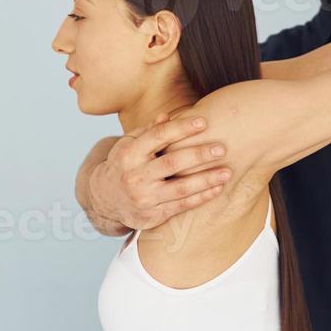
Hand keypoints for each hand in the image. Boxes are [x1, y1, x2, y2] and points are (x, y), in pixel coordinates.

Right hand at [88, 112, 232, 229]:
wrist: (104, 199)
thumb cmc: (124, 165)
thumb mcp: (129, 145)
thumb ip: (149, 131)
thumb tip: (169, 115)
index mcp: (130, 154)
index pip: (158, 136)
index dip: (181, 128)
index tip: (203, 121)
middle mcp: (135, 176)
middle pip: (171, 163)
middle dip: (198, 155)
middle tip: (221, 148)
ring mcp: (144, 198)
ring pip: (180, 188)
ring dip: (206, 180)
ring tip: (227, 172)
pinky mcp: (153, 215)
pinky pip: (181, 206)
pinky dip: (201, 197)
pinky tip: (217, 189)